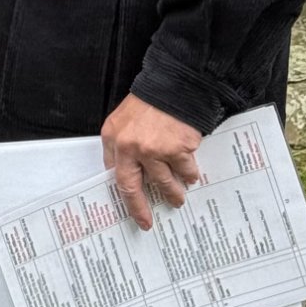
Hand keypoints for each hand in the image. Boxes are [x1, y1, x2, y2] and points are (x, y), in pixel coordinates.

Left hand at [101, 94, 202, 230]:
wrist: (175, 85)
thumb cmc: (150, 101)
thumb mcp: (125, 119)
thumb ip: (123, 143)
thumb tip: (129, 171)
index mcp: (113, 137)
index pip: (113, 173)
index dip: (121, 192)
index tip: (128, 207)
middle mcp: (129, 146)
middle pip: (130, 186)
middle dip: (138, 207)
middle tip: (145, 222)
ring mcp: (152, 150)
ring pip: (162, 182)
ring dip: (172, 193)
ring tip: (178, 199)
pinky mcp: (176, 150)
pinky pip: (185, 171)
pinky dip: (190, 175)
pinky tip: (192, 176)